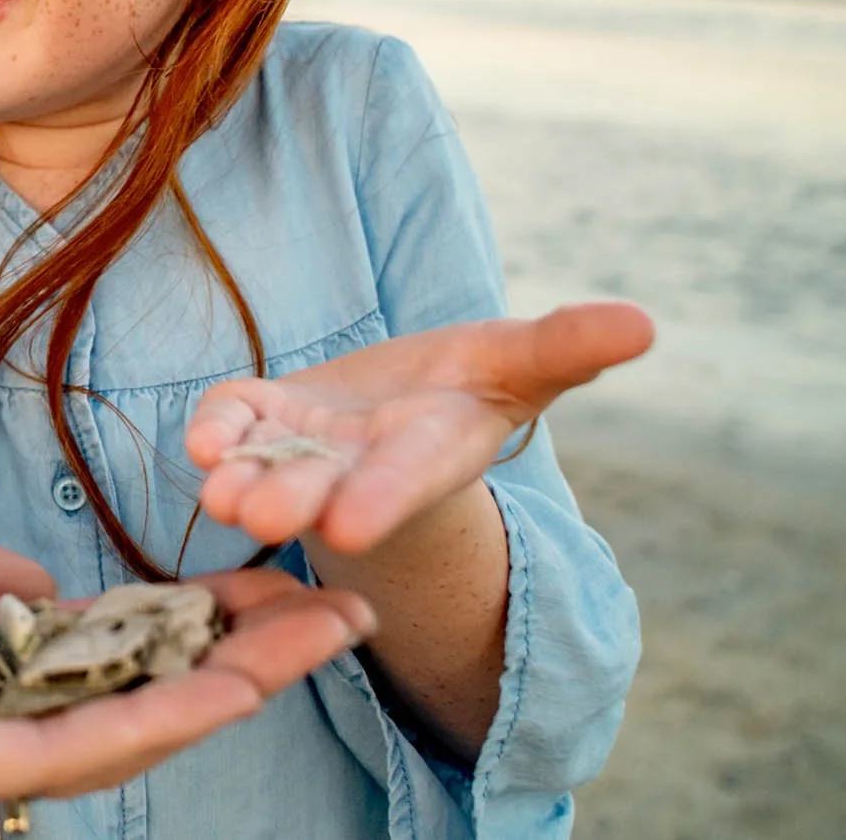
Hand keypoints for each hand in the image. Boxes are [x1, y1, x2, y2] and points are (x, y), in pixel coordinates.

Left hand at [0, 486, 374, 816]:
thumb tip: (34, 586)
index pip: (85, 664)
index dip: (182, 633)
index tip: (266, 588)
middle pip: (118, 708)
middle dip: (231, 666)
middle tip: (335, 618)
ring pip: (101, 741)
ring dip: (212, 692)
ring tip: (309, 644)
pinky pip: (35, 755)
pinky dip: (130, 721)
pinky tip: (210, 686)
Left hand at [187, 302, 654, 553]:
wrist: (406, 402)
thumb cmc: (471, 385)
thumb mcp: (522, 362)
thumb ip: (568, 346)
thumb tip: (646, 323)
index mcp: (425, 454)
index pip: (405, 480)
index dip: (380, 499)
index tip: (349, 524)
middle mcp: (359, 463)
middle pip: (322, 487)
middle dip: (293, 500)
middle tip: (258, 517)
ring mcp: (304, 445)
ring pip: (266, 470)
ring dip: (241, 484)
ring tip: (217, 497)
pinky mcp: (262, 415)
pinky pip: (231, 425)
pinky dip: (216, 432)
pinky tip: (199, 441)